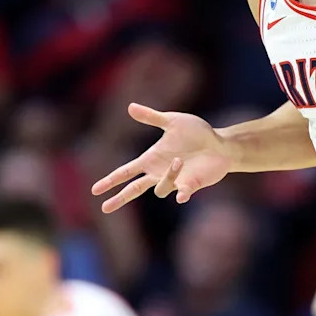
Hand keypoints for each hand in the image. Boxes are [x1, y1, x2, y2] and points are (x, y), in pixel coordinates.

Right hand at [91, 103, 233, 212]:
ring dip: (168, 175)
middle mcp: (160, 172)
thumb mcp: (173, 121)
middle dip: (120, 197)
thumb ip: (151, 117)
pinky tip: (182, 195)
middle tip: (105, 208)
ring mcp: (175, 181)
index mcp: (152, 158)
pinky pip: (182, 193)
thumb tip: (129, 107)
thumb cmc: (197, 132)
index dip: (111, 180)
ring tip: (179, 159)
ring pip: (160, 189)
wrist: (220, 144)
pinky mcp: (191, 185)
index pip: (126, 171)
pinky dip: (181, 194)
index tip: (95, 189)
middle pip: (135, 189)